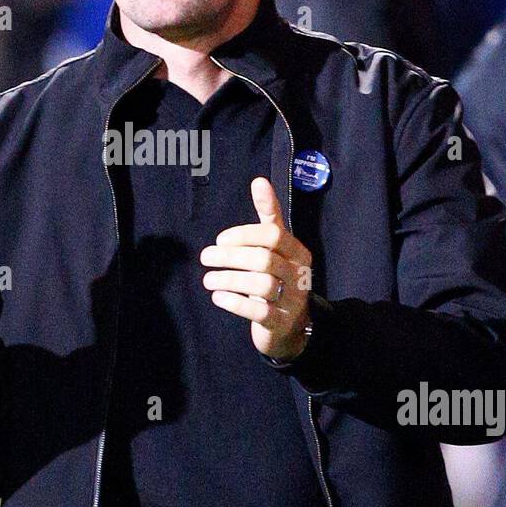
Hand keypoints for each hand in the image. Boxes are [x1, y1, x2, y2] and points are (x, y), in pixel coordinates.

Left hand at [200, 176, 312, 360]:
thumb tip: (259, 181)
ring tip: (208, 280)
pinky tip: (218, 297)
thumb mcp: (277, 246)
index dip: (243, 235)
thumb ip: (269, 215)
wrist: (292, 325)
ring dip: (229, 280)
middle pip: (264, 259)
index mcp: (298, 252)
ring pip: (261, 285)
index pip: (273, 235)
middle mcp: (299, 275)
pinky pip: (258, 311)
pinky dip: (235, 302)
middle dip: (230, 257)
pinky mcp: (281, 323)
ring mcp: (293, 300)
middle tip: (205, 258)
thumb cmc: (279, 276)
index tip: (220, 241)